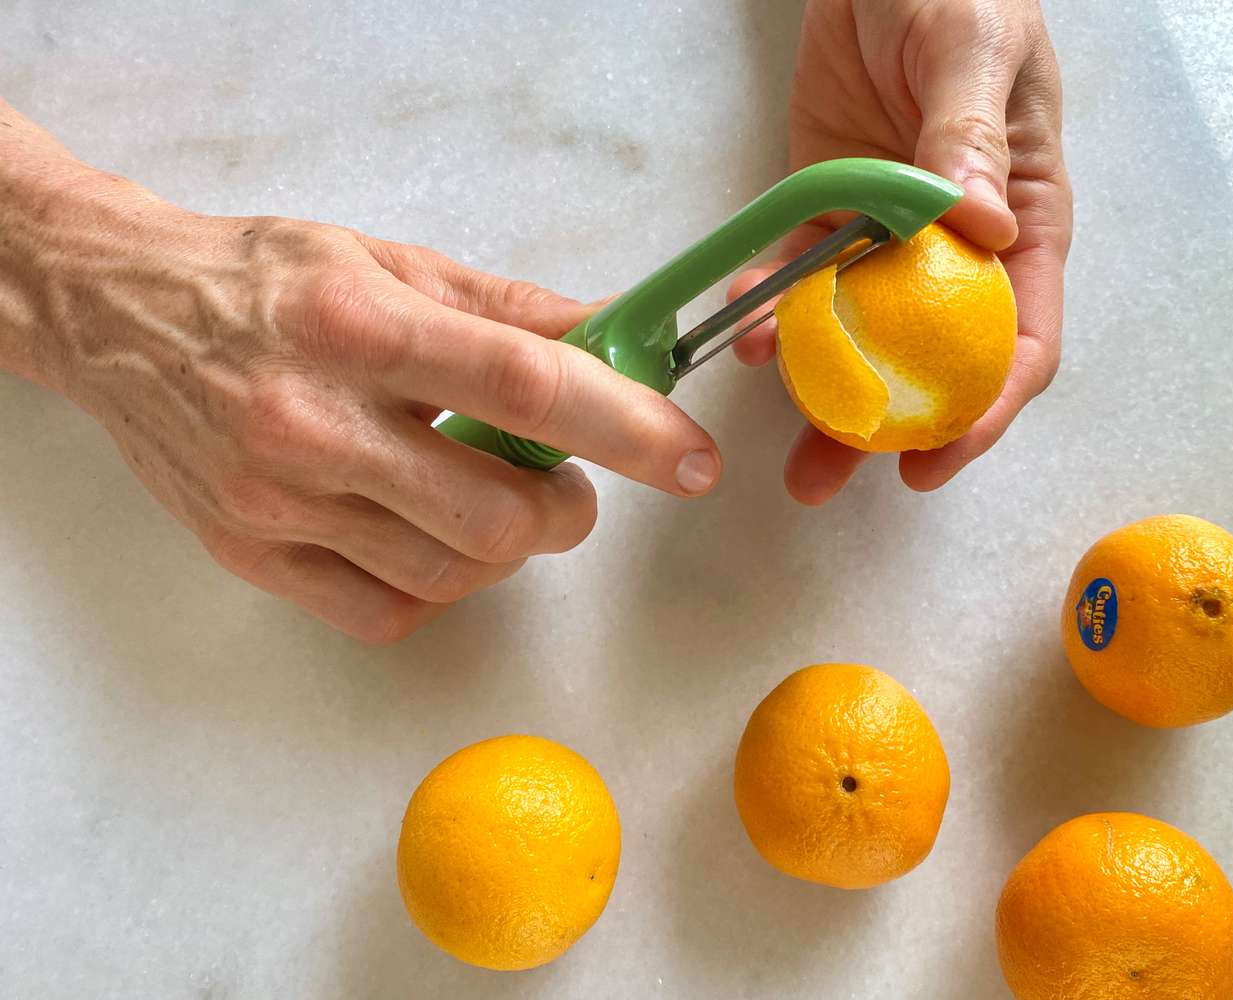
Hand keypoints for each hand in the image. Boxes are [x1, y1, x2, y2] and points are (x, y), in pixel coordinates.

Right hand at [1, 117, 720, 641]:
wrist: (116, 312)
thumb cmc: (265, 280)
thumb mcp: (390, 262)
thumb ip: (511, 309)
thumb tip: (619, 334)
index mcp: (356, 324)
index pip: (523, 385)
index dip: (627, 427)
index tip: (689, 459)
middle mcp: (308, 418)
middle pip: (493, 513)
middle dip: (566, 514)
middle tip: (567, 488)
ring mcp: (273, 498)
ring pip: (449, 574)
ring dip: (507, 550)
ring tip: (489, 500)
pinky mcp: (250, 554)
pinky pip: (387, 610)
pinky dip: (438, 584)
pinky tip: (428, 534)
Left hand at [731, 0, 1071, 503]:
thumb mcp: (975, 50)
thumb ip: (971, 136)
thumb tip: (986, 227)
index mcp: (1024, 222)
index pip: (1020, 340)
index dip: (987, 409)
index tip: (937, 455)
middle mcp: (958, 250)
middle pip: (934, 366)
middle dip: (891, 434)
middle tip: (832, 478)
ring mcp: (888, 239)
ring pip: (862, 344)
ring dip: (825, 402)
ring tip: (787, 456)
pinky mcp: (828, 214)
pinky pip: (800, 279)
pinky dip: (776, 314)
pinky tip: (748, 336)